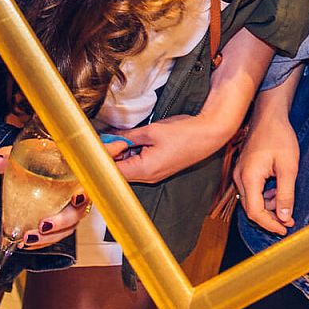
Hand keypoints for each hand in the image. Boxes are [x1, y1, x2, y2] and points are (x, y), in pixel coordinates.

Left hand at [0, 135, 130, 247]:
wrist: (43, 166)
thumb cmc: (44, 157)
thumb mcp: (29, 153)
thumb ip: (13, 156)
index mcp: (77, 173)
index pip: (89, 184)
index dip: (86, 192)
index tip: (76, 198)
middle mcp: (78, 193)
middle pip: (78, 212)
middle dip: (62, 222)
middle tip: (44, 224)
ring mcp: (70, 209)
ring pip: (68, 227)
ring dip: (50, 236)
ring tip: (30, 237)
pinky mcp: (61, 221)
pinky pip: (57, 234)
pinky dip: (43, 240)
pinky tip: (28, 242)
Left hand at [115, 113, 236, 183]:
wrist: (208, 135)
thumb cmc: (184, 134)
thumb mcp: (152, 131)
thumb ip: (128, 136)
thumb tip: (112, 137)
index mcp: (145, 170)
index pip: (113, 171)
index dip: (104, 157)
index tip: (99, 143)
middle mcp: (148, 177)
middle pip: (119, 173)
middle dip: (110, 157)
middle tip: (107, 139)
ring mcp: (154, 175)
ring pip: (127, 170)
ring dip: (121, 156)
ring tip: (119, 139)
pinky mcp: (158, 170)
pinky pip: (138, 167)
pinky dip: (131, 156)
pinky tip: (131, 143)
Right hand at [233, 105, 298, 234]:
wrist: (269, 115)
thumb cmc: (279, 137)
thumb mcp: (288, 167)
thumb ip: (285, 194)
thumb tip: (284, 217)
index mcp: (249, 178)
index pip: (255, 212)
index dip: (270, 224)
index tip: (285, 229)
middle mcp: (240, 178)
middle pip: (251, 209)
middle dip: (270, 217)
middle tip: (289, 221)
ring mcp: (240, 173)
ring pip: (252, 200)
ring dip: (269, 206)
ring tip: (287, 203)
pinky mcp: (244, 170)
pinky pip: (252, 190)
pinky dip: (265, 195)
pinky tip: (278, 190)